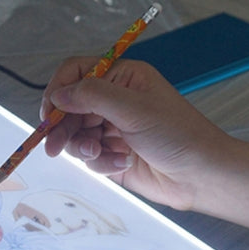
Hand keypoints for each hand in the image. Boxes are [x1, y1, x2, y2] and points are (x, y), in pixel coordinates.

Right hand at [40, 59, 231, 210]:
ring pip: (76, 136)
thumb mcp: (134, 109)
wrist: (199, 175)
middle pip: (70, 109)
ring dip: (83, 148)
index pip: (76, 74)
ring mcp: (111, 129)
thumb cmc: (179, 134)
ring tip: (100, 154)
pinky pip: (89, 158)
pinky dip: (100, 163)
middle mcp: (114, 101)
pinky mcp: (111, 154)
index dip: (58, 91)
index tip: (49, 112)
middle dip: (63, 129)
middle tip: (54, 147)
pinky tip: (122, 163)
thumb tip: (58, 94)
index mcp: (122, 78)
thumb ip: (92, 97)